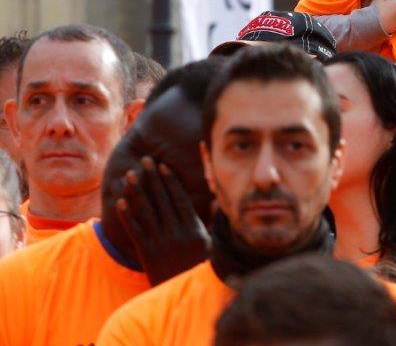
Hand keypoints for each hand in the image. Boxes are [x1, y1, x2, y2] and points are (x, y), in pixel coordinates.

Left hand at [116, 156, 210, 285]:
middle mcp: (177, 233)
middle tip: (145, 160)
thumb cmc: (200, 268)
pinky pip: (135, 231)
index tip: (163, 166)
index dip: (170, 181)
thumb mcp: (210, 243)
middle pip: (162, 200)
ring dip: (137, 191)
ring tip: (130, 175)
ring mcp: (161, 243)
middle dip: (153, 178)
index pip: (179, 198)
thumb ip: (207, 222)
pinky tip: (120, 201)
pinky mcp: (147, 253)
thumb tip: (214, 199)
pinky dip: (127, 215)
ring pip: (146, 212)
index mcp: (194, 229)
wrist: (186, 295)